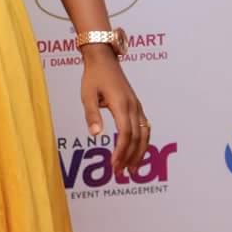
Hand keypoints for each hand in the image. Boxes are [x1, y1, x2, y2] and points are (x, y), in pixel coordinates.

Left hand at [79, 47, 150, 175]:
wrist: (104, 58)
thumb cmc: (93, 76)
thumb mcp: (87, 94)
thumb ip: (91, 114)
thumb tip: (94, 135)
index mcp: (121, 104)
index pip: (125, 134)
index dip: (121, 152)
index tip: (114, 165)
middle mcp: (133, 106)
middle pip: (137, 138)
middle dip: (130, 157)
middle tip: (121, 173)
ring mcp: (137, 106)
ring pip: (144, 134)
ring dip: (139, 153)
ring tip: (132, 169)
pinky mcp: (136, 105)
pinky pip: (144, 127)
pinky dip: (142, 142)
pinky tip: (137, 152)